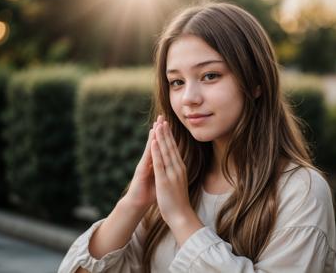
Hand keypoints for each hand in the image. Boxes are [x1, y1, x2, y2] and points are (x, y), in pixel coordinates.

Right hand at [123, 115, 163, 210]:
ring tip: (157, 123)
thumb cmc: (150, 192)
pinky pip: (147, 158)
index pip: (162, 147)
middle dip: (159, 131)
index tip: (169, 125)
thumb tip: (172, 167)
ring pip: (151, 148)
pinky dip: (151, 149)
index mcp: (156, 163)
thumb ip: (164, 171)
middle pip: (155, 144)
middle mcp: (149, 162)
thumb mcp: (161, 180)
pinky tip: (153, 140)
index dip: (166, 136)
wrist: (138, 203)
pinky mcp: (141, 171)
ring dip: (154, 135)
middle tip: (162, 117)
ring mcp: (144, 165)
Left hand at [151, 120, 202, 238]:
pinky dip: (157, 151)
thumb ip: (177, 173)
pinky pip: (160, 163)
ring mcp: (171, 173)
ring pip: (166, 151)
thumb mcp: (179, 183)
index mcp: (180, 168)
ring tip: (159, 125)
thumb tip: (177, 166)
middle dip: (166, 132)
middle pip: (171, 147)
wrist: (181, 215)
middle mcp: (177, 168)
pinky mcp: (164, 180)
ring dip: (162, 137)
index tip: (167, 125)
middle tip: (163, 119)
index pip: (174, 149)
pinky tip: (154, 142)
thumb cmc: (179, 201)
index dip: (170, 136)